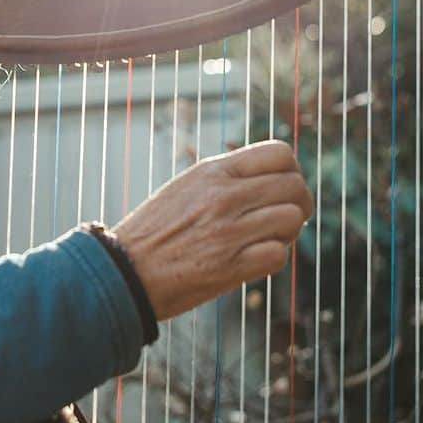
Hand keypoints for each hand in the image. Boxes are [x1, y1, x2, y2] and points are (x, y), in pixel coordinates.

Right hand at [113, 140, 312, 319]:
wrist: (124, 269)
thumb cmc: (155, 231)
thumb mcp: (186, 187)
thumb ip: (225, 178)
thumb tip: (270, 177)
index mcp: (212, 171)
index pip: (280, 152)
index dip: (290, 172)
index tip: (280, 190)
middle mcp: (223, 196)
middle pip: (294, 186)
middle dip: (298, 204)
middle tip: (282, 221)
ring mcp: (227, 231)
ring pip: (292, 219)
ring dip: (286, 234)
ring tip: (264, 240)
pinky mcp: (229, 267)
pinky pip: (278, 255)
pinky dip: (271, 260)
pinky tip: (251, 261)